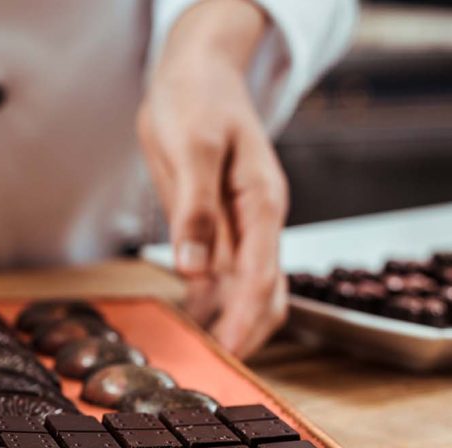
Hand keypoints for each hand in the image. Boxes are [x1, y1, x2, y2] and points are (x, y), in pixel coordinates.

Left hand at [137, 0, 288, 357]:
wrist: (196, 74)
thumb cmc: (198, 101)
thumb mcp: (193, 150)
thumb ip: (195, 210)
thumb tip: (196, 269)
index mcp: (261, 201)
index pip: (262, 272)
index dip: (247, 316)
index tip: (230, 351)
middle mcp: (256, 220)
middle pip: (264, 291)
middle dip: (245, 331)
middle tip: (213, 368)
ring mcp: (238, 226)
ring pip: (244, 289)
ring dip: (226, 322)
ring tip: (196, 355)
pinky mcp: (216, 227)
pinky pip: (219, 275)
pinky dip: (207, 302)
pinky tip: (186, 323)